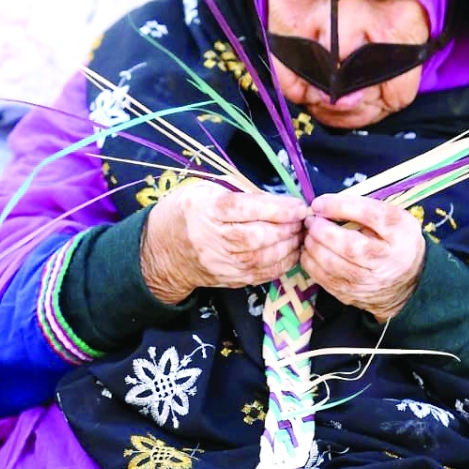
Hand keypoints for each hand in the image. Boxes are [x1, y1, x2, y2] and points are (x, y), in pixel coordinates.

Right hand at [141, 181, 307, 303]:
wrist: (163, 249)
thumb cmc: (189, 210)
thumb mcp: (207, 189)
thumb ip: (240, 192)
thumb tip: (278, 200)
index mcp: (206, 210)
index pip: (245, 209)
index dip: (276, 209)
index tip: (298, 206)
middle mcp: (212, 239)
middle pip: (256, 237)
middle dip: (287, 229)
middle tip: (305, 221)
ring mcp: (220, 263)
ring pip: (261, 258)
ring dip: (289, 247)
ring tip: (301, 234)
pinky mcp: (228, 279)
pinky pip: (260, 274)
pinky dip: (281, 264)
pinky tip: (292, 252)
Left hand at [300, 193, 425, 321]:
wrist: (405, 282)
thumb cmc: (393, 241)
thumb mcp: (392, 218)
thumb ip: (365, 209)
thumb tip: (326, 205)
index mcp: (400, 232)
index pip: (371, 215)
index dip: (341, 206)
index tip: (320, 203)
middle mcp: (387, 259)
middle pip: (350, 246)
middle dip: (323, 231)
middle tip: (311, 221)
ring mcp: (370, 282)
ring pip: (335, 265)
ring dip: (314, 247)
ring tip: (309, 234)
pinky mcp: (353, 295)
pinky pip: (325, 279)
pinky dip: (311, 263)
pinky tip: (309, 251)